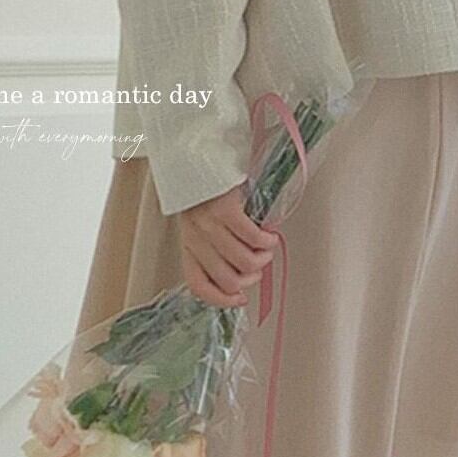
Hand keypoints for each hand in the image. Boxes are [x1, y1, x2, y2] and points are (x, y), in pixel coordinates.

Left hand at [178, 183, 278, 306]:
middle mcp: (196, 239)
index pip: (199, 286)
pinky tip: (269, 233)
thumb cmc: (205, 192)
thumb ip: (213, 248)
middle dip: (252, 276)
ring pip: (245, 263)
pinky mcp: (226, 210)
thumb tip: (241, 274)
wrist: (199, 157)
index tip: (241, 298)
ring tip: (266, 245)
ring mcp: (209, 225)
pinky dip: (267, 241)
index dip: (221, 300)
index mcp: (187, 246)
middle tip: (258, 261)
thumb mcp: (200, 224)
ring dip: (263, 257)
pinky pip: (254, 239)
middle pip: (229, 280)